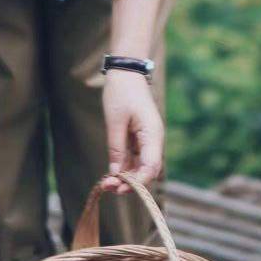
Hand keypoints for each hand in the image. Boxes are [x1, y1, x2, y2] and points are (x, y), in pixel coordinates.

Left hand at [100, 70, 163, 193]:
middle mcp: (154, 140)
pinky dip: (124, 167)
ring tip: (107, 183)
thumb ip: (116, 148)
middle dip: (130, 182)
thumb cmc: (122, 92)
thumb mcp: (115, 121)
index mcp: (153, 135)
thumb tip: (116, 174)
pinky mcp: (139, 138)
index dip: (137, 182)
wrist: (126, 72)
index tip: (119, 188)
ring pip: (140, 166)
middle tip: (108, 188)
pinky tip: (111, 174)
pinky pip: (134, 158)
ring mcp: (147, 140)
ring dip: (126, 176)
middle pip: (147, 170)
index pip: (151, 167)